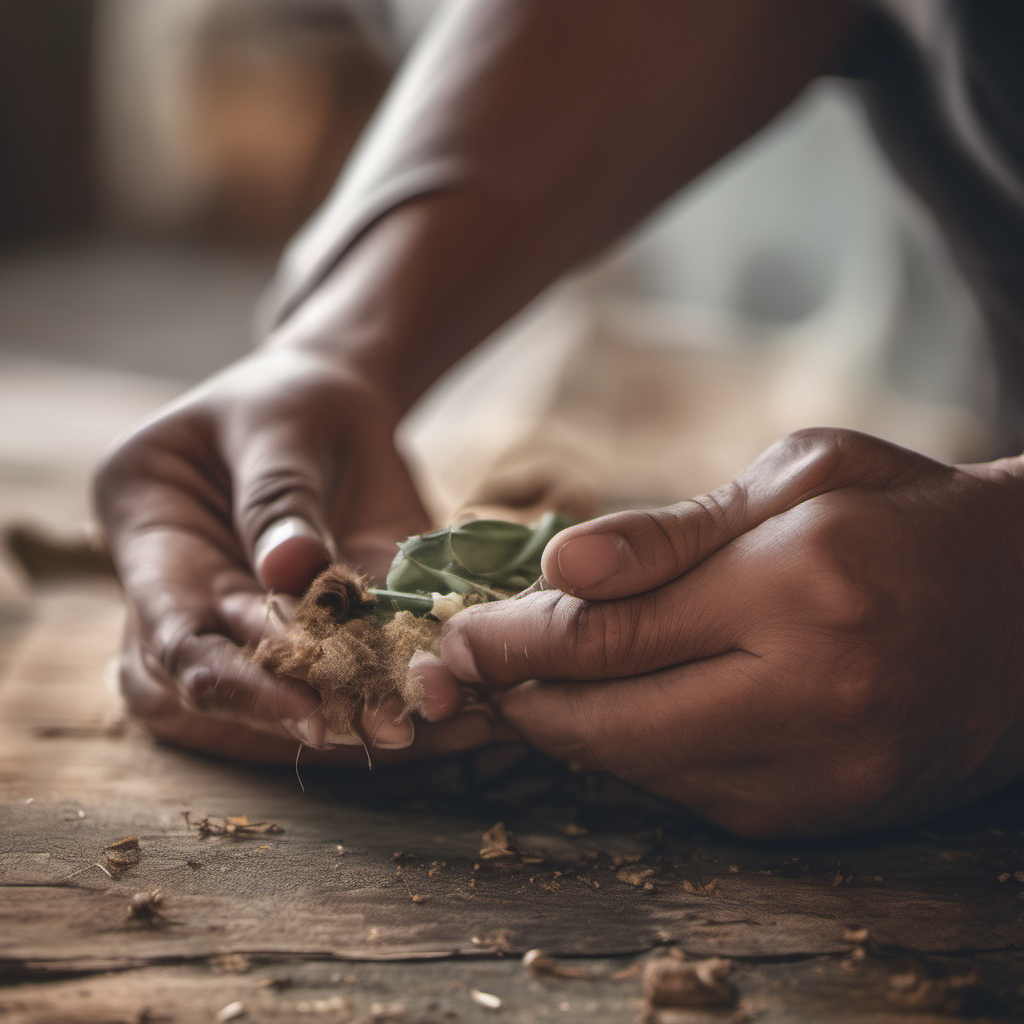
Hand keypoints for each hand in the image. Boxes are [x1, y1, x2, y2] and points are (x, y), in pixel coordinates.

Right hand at [95, 345, 501, 763]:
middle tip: (382, 722)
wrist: (340, 396)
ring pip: (282, 693)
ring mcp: (252, 617)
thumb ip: (279, 496)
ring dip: (351, 712)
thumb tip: (290, 573)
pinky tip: (448, 699)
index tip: (306, 710)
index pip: (170, 632)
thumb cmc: (291, 396)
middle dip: (298, 711)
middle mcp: (189, 592)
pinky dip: (392, 688)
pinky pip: (346, 672)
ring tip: (423, 719)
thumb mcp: (283, 426)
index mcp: (149, 530)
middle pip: (218, 683)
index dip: (231, 681)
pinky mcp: (319, 630)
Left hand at [431, 428, 1023, 836]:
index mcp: (800, 588)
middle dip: (520, 699)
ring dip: (567, 729)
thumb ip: (673, 529)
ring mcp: (813, 777)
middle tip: (469, 669)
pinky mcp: (815, 819)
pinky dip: (633, 753)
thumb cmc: (905, 518)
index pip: (609, 633)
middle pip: (604, 724)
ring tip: (534, 681)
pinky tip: (621, 707)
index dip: (512, 640)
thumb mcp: (801, 475)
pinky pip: (683, 795)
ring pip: (634, 770)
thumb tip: (558, 566)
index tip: (455, 636)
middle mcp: (807, 699)